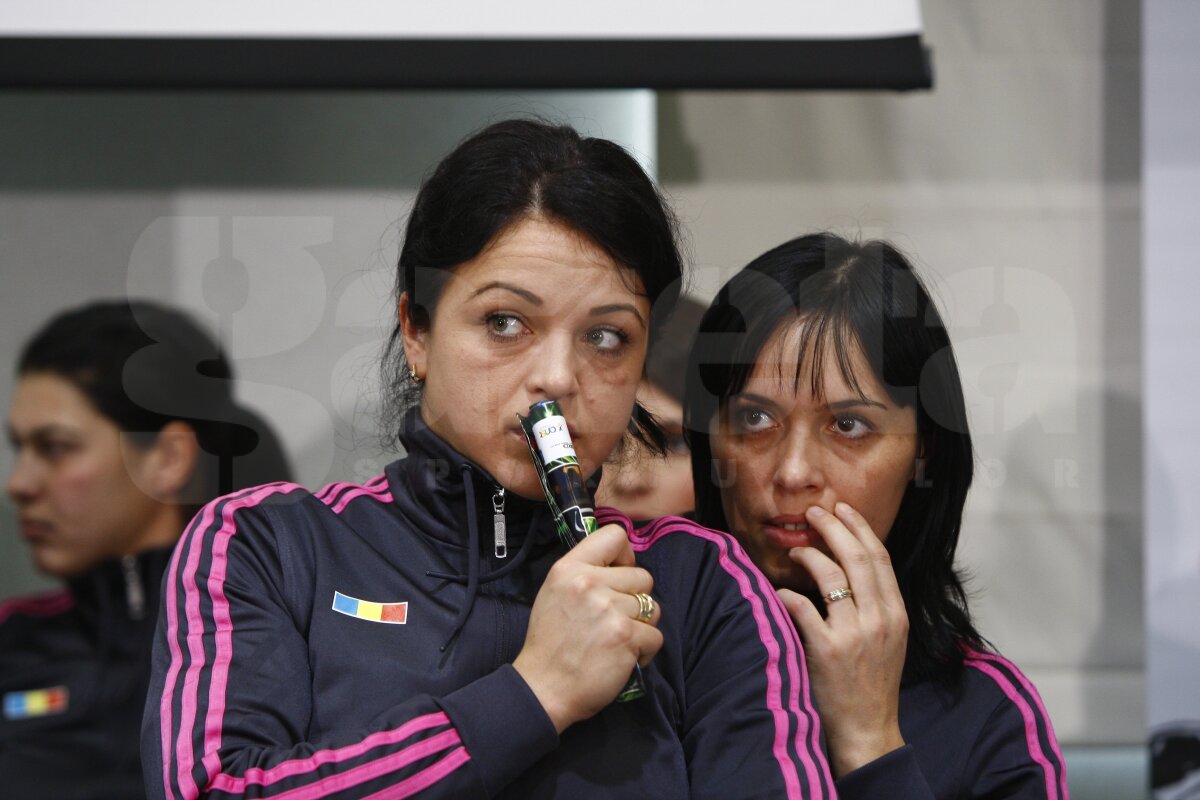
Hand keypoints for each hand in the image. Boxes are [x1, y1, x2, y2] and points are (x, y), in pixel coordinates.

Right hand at [514, 524, 662, 732]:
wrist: (543, 688)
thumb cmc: (550, 643)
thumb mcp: (555, 592)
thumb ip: (584, 573)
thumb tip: (621, 563)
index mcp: (570, 568)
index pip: (615, 535)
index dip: (625, 556)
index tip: (618, 575)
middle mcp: (589, 583)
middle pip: (642, 576)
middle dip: (634, 599)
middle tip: (612, 619)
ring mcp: (609, 609)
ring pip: (653, 606)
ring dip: (640, 625)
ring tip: (615, 640)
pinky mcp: (626, 636)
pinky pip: (655, 636)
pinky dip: (644, 651)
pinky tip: (621, 658)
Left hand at [776, 502, 907, 776]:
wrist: (869, 730)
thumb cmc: (872, 683)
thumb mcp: (889, 640)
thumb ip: (875, 606)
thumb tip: (851, 569)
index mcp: (896, 613)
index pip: (880, 557)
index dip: (859, 528)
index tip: (842, 509)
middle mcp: (880, 619)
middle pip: (857, 557)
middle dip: (833, 527)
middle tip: (813, 513)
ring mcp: (854, 634)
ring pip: (831, 576)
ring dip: (809, 556)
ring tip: (796, 550)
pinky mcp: (827, 650)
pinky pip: (802, 607)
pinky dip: (787, 593)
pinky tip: (779, 591)